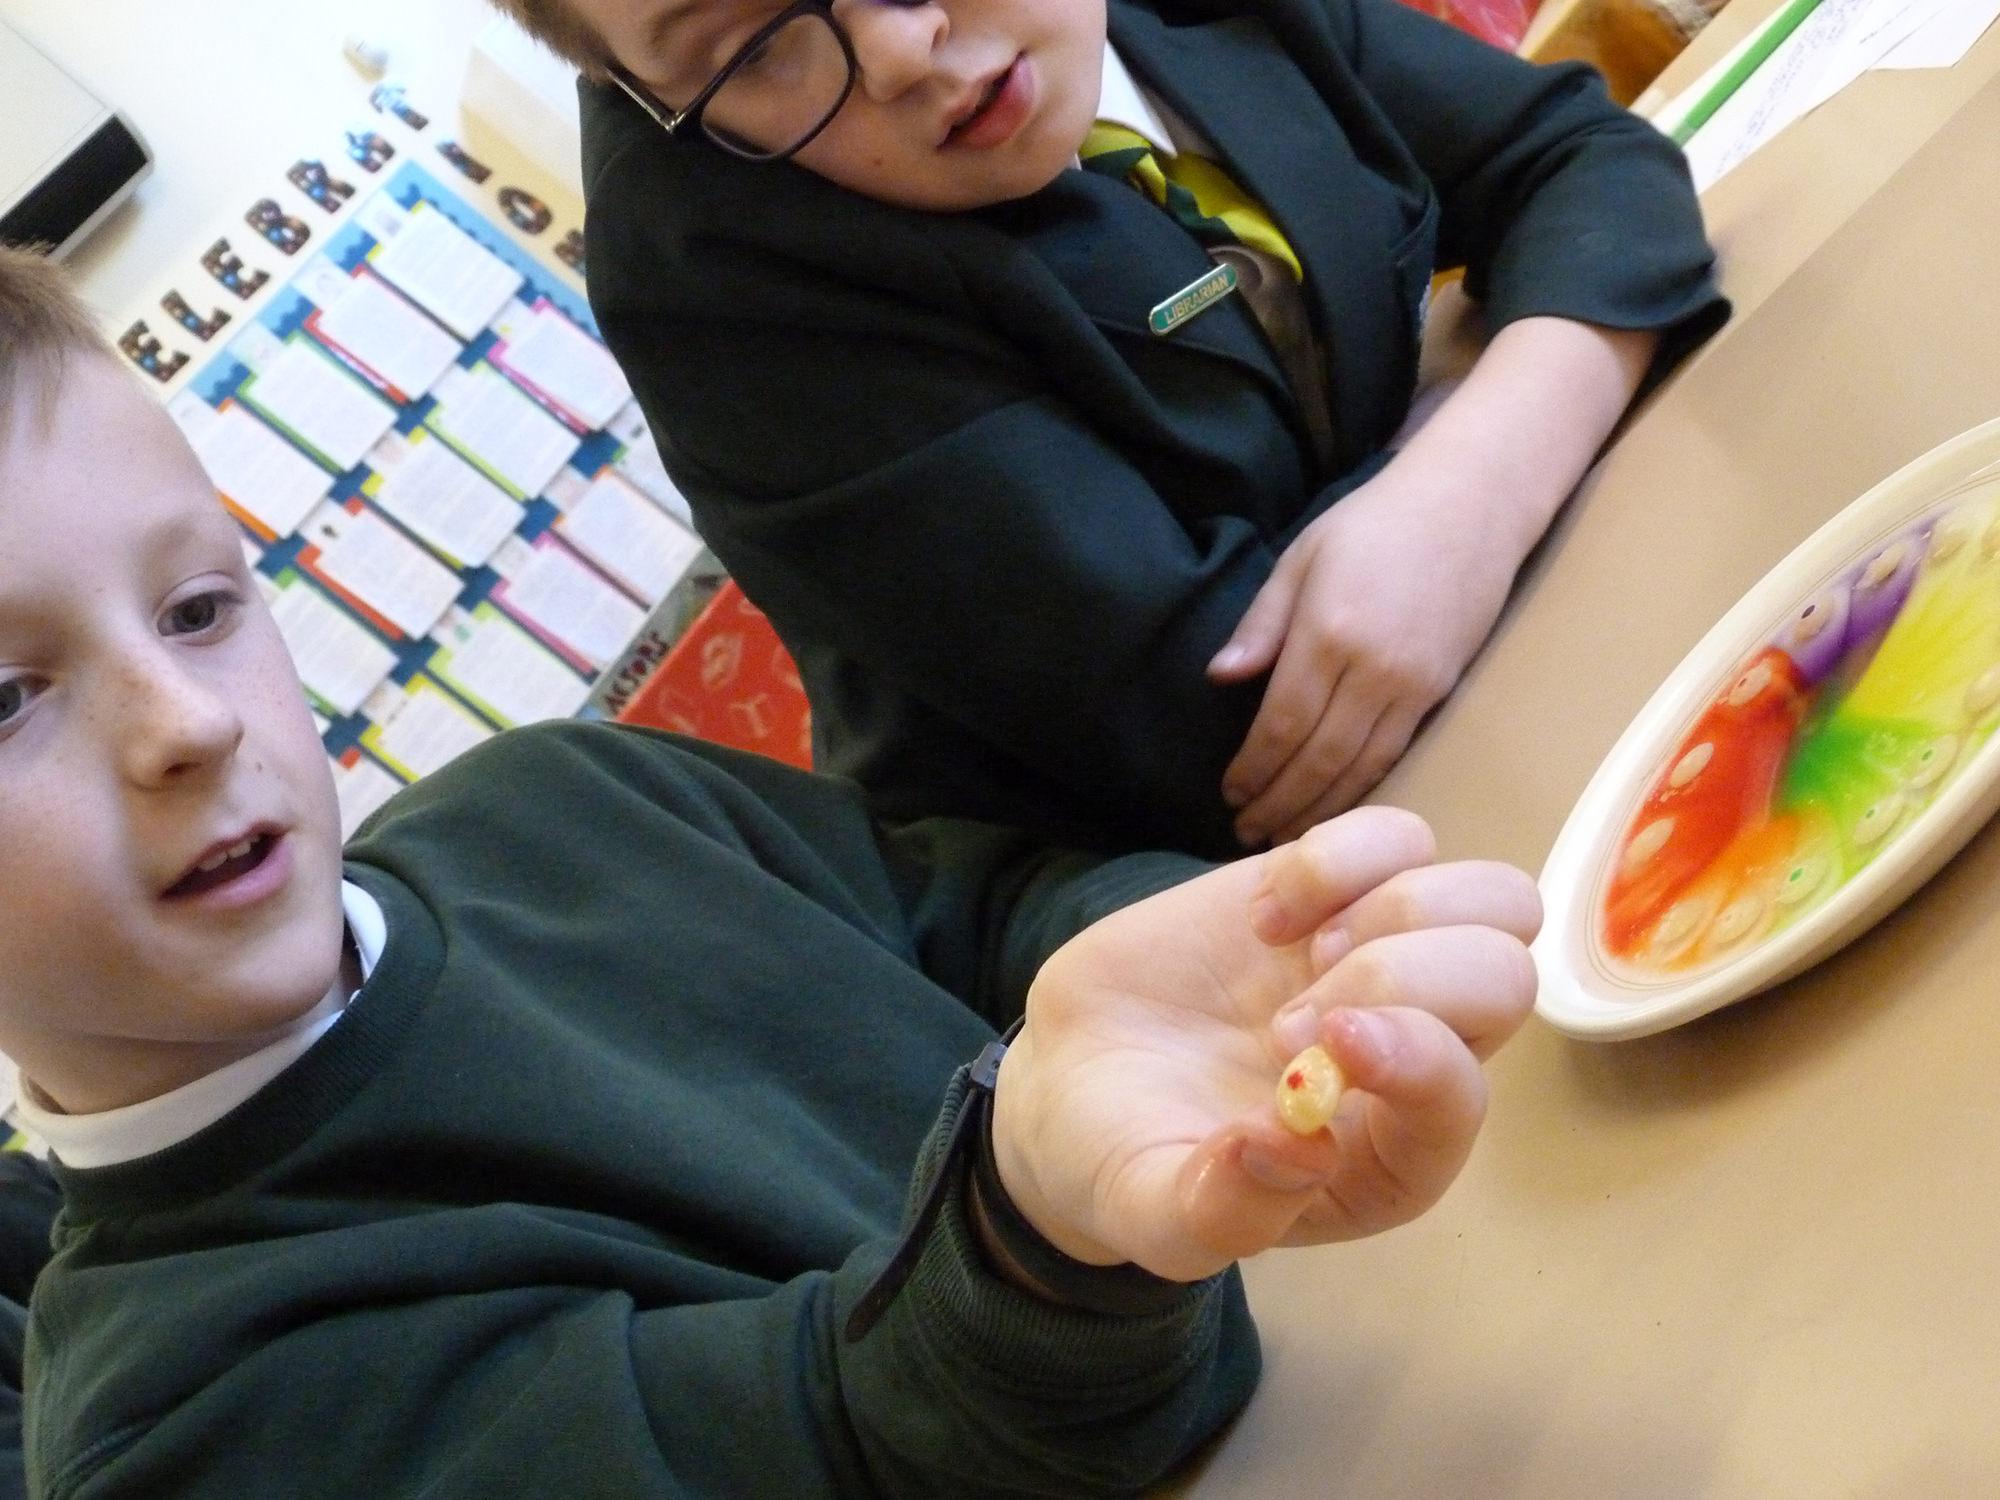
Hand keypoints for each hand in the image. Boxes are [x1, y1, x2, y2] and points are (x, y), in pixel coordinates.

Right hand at [989, 807, 1539, 1283]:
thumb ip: (1222, 1210)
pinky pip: (1403, 839)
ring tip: (1290, 951)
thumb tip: (1300, 1145)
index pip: (1460, 1093)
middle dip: (1395, 977)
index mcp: (1393, 1155)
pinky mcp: (1341, 891)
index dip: (1405, 1058)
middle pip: (1507, 978)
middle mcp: (1416, 1056)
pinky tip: (1263, 917)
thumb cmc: (1126, 1159)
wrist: (1072, 1075)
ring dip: (1393, 910)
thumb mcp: (1152, 1215)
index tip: (1290, 1048)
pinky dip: (1336, 859)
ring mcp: (1387, 962)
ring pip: (1495, 901)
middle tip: (1281, 1018)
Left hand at [1208, 462, 1519, 846]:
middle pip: (1319, 758)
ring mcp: (1412, 684)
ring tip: (1284, 838)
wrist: (1470, 503)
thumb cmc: (1373, 522)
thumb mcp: (1301, 558)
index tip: (1228, 794)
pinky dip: (1362, 789)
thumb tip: (1221, 677)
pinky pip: (1394, 754)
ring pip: (1360, 767)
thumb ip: (1262, 624)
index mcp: (1328, 632)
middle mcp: (1372, 668)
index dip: (1253, 768)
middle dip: (1280, 803)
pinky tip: (1337, 810)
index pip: (1282, 723)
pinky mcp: (1439, 691)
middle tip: (1246, 835)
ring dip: (1320, 810)